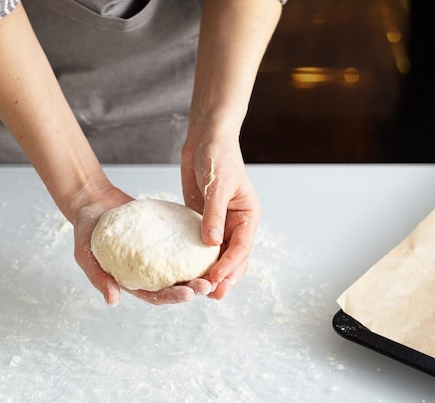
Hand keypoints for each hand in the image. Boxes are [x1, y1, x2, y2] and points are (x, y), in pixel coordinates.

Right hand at [73, 186, 214, 305]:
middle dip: (193, 287)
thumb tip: (113, 301)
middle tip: (209, 285)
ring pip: (182, 264)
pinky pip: (182, 240)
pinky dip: (195, 243)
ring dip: (199, 269)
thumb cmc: (85, 231)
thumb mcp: (85, 255)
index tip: (188, 295)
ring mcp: (158, 251)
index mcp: (132, 280)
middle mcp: (148, 269)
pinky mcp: (164, 233)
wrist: (92, 202)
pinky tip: (209, 242)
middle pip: (175, 284)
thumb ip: (98, 277)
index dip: (172, 297)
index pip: (156, 295)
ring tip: (215, 268)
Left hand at [181, 134, 261, 299]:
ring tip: (200, 290)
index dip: (229, 266)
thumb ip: (214, 214)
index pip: (241, 247)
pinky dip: (196, 258)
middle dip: (224, 277)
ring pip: (218, 255)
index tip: (215, 279)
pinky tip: (186, 269)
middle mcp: (237, 223)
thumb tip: (211, 243)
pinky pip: (201, 244)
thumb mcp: (217, 185)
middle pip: (233, 258)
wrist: (206, 138)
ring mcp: (220, 223)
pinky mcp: (203, 220)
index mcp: (248, 216)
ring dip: (211, 272)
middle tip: (211, 295)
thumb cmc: (218, 156)